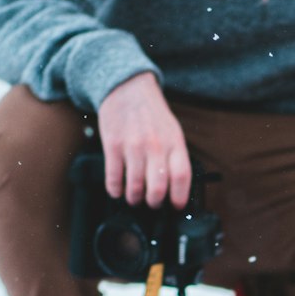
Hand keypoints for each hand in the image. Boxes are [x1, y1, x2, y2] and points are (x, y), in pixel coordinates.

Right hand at [97, 72, 191, 207]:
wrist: (128, 88)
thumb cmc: (152, 114)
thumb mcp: (172, 131)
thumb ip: (175, 156)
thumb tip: (176, 187)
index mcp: (174, 142)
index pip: (181, 176)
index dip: (179, 197)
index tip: (175, 206)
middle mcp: (155, 145)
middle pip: (157, 188)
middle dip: (154, 203)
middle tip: (152, 203)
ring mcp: (132, 146)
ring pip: (134, 187)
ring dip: (134, 198)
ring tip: (135, 198)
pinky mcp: (113, 146)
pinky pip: (113, 178)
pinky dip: (115, 190)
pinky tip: (118, 190)